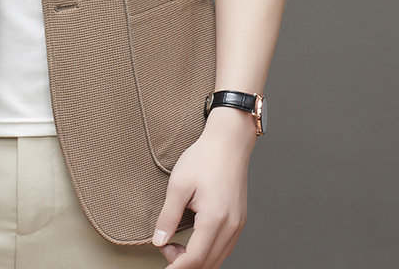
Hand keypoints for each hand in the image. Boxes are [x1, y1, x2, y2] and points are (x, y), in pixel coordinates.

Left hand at [152, 106, 256, 267]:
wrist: (228, 142)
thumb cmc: (204, 158)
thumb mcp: (178, 185)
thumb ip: (168, 216)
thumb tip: (159, 241)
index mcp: (214, 219)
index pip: (195, 258)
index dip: (177, 267)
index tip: (164, 266)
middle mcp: (230, 226)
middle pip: (208, 263)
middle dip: (185, 264)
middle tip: (166, 248)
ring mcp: (238, 224)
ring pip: (219, 258)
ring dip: (198, 260)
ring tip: (177, 245)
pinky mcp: (239, 220)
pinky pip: (225, 247)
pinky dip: (209, 252)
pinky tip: (195, 241)